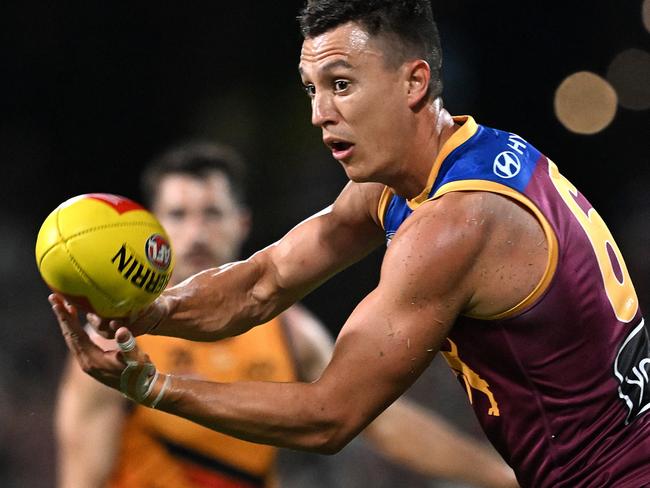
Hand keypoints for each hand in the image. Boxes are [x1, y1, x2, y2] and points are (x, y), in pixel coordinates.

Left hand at [50, 294, 169, 405]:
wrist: (141, 389)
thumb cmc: (140, 373)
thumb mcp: (136, 358)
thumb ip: (128, 344)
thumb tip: (121, 329)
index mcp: (92, 359)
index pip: (75, 334)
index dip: (66, 317)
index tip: (57, 301)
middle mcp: (86, 362)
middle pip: (69, 335)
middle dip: (62, 316)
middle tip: (54, 297)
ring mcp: (88, 363)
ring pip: (72, 338)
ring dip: (67, 322)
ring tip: (63, 305)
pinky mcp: (92, 362)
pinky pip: (78, 342)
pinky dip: (75, 329)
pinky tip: (77, 321)